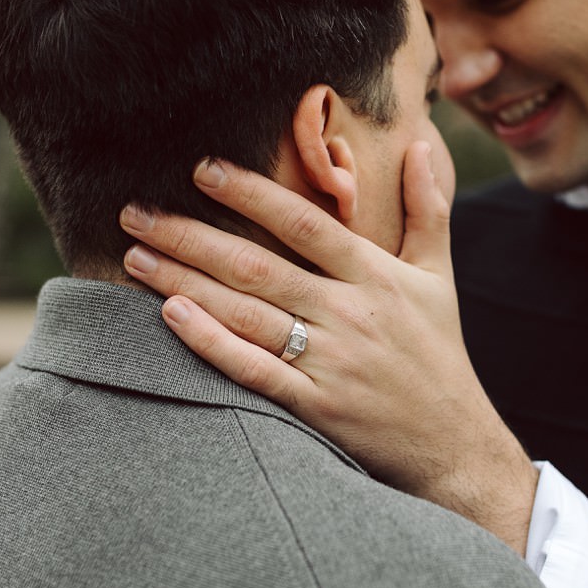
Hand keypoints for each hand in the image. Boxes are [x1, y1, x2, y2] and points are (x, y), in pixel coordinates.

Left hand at [119, 147, 538, 551]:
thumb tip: (418, 145)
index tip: (203, 170)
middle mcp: (352, 315)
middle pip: (258, 266)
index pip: (306, 224)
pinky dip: (211, 342)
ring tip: (135, 256)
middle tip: (134, 212)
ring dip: (184, 281)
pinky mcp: (315, 406)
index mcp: (378, 277)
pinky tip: (171, 315)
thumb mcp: (440, 277)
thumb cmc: (439, 353)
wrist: (453, 443)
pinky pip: (253, 369)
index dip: (253, 193)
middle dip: (190, 235)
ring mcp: (331, 361)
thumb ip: (428, 209)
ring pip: (246, 313)